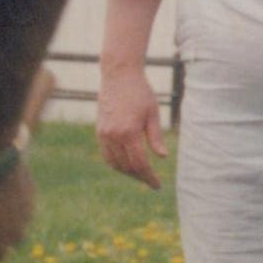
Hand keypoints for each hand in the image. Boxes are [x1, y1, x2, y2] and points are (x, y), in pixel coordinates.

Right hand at [97, 69, 164, 187]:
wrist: (118, 76)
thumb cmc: (140, 93)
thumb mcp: (153, 113)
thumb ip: (156, 137)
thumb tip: (162, 157)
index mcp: (129, 132)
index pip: (140, 164)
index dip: (149, 177)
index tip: (157, 185)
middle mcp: (114, 136)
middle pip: (127, 167)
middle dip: (140, 177)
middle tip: (151, 181)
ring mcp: (104, 134)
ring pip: (115, 164)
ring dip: (128, 172)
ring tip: (140, 174)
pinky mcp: (99, 131)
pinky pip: (107, 155)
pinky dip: (117, 164)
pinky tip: (127, 164)